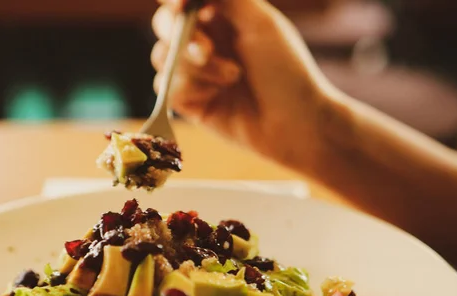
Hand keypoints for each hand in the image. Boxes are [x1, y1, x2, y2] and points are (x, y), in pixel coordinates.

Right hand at [151, 0, 335, 164]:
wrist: (293, 123)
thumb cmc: (286, 70)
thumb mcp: (260, 23)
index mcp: (222, 16)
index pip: (181, 0)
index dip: (174, 1)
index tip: (181, 6)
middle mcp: (205, 41)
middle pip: (163, 24)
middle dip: (182, 35)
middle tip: (207, 50)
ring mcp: (196, 72)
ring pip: (163, 56)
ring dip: (197, 68)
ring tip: (233, 77)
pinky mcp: (190, 102)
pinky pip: (166, 87)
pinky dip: (190, 89)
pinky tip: (217, 96)